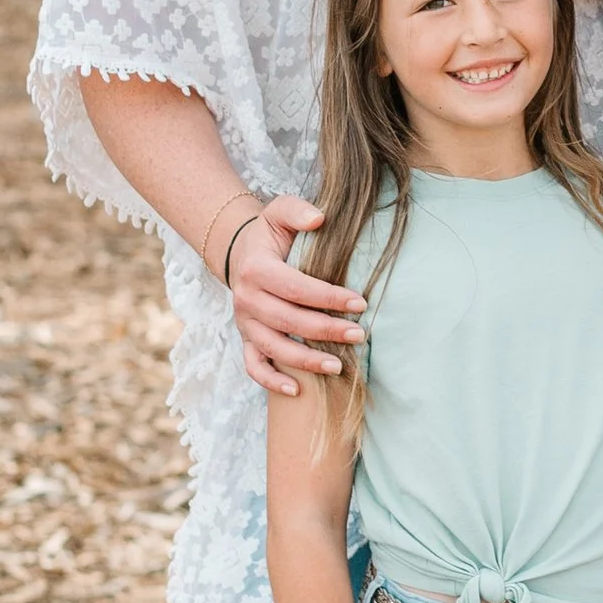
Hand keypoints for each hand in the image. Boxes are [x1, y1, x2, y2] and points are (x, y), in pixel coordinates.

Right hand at [228, 195, 365, 397]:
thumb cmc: (271, 234)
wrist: (242, 252)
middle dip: (325, 331)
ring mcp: (245, 323)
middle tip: (360, 335)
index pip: (296, 287)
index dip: (328, 297)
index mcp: (256, 269)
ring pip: (273, 348)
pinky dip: (271, 381)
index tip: (360, 303)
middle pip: (288, 321)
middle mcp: (246, 299)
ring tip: (338, 366)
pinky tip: (297, 391)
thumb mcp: (279, 212)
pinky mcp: (246, 339)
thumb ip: (297, 211)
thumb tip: (319, 219)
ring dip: (305, 361)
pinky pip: (253, 366)